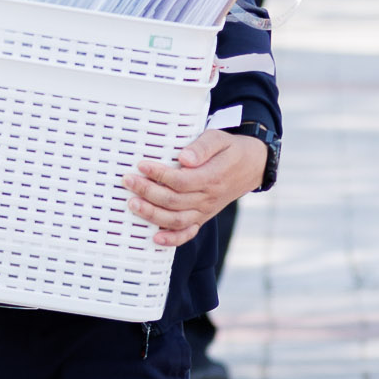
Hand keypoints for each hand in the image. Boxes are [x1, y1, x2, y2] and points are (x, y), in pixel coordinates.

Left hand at [125, 129, 268, 246]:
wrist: (251, 166)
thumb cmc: (230, 149)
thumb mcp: (219, 138)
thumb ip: (203, 147)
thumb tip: (184, 158)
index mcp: (212, 177)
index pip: (181, 180)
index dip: (159, 175)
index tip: (141, 165)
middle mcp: (208, 198)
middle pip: (174, 201)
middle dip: (147, 192)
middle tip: (127, 181)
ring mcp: (205, 210)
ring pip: (176, 219)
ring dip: (152, 214)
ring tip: (132, 204)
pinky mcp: (202, 217)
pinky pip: (187, 233)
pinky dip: (172, 239)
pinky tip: (154, 238)